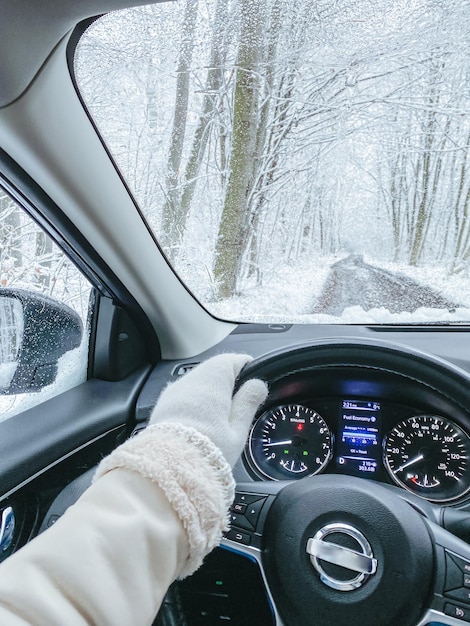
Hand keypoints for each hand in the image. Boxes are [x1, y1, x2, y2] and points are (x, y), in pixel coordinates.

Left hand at [149, 353, 267, 465]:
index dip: (247, 369)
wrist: (169, 469)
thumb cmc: (208, 451)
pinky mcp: (162, 405)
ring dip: (209, 394)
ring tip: (219, 420)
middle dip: (227, 384)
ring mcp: (173, 391)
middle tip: (238, 408)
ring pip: (197, 383)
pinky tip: (199, 424)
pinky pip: (184, 396)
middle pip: (213, 370)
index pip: (233, 360)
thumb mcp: (238, 429)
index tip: (253, 384)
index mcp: (213, 379)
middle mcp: (190, 379)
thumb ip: (248, 402)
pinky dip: (194, 404)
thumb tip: (258, 385)